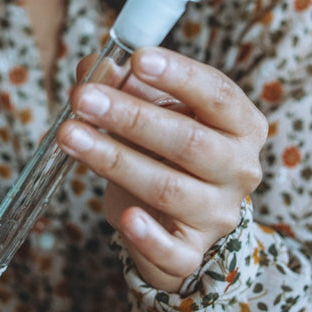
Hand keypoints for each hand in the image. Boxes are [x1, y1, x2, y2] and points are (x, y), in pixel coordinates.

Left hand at [57, 47, 265, 291]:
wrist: (177, 217)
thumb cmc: (167, 151)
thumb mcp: (152, 110)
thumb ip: (126, 85)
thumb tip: (94, 67)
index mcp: (240, 124)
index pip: (218, 94)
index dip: (179, 75)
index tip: (138, 58)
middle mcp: (239, 168)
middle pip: (189, 141)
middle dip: (131, 117)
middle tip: (83, 98)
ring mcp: (219, 213)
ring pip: (168, 188)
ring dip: (115, 160)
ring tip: (71, 136)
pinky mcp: (193, 253)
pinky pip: (173, 252)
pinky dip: (148, 237)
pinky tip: (125, 217)